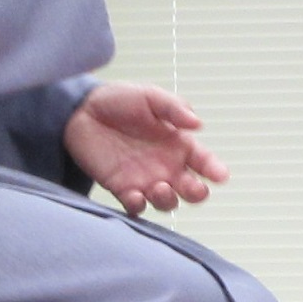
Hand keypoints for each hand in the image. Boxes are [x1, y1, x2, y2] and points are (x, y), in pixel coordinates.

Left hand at [63, 82, 228, 216]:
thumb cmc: (120, 100)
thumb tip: (198, 123)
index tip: (220, 175)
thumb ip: (173, 108)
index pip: (203, 161)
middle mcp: (166, 166)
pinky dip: (137, 205)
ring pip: (166, 201)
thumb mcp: (149, 96)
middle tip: (193, 188)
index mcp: (177, 143)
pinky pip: (135, 206)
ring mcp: (145, 179)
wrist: (81, 110)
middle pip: (190, 189)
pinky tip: (135, 196)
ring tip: (159, 187)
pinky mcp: (121, 188)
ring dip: (167, 200)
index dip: (215, 169)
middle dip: (197, 193)